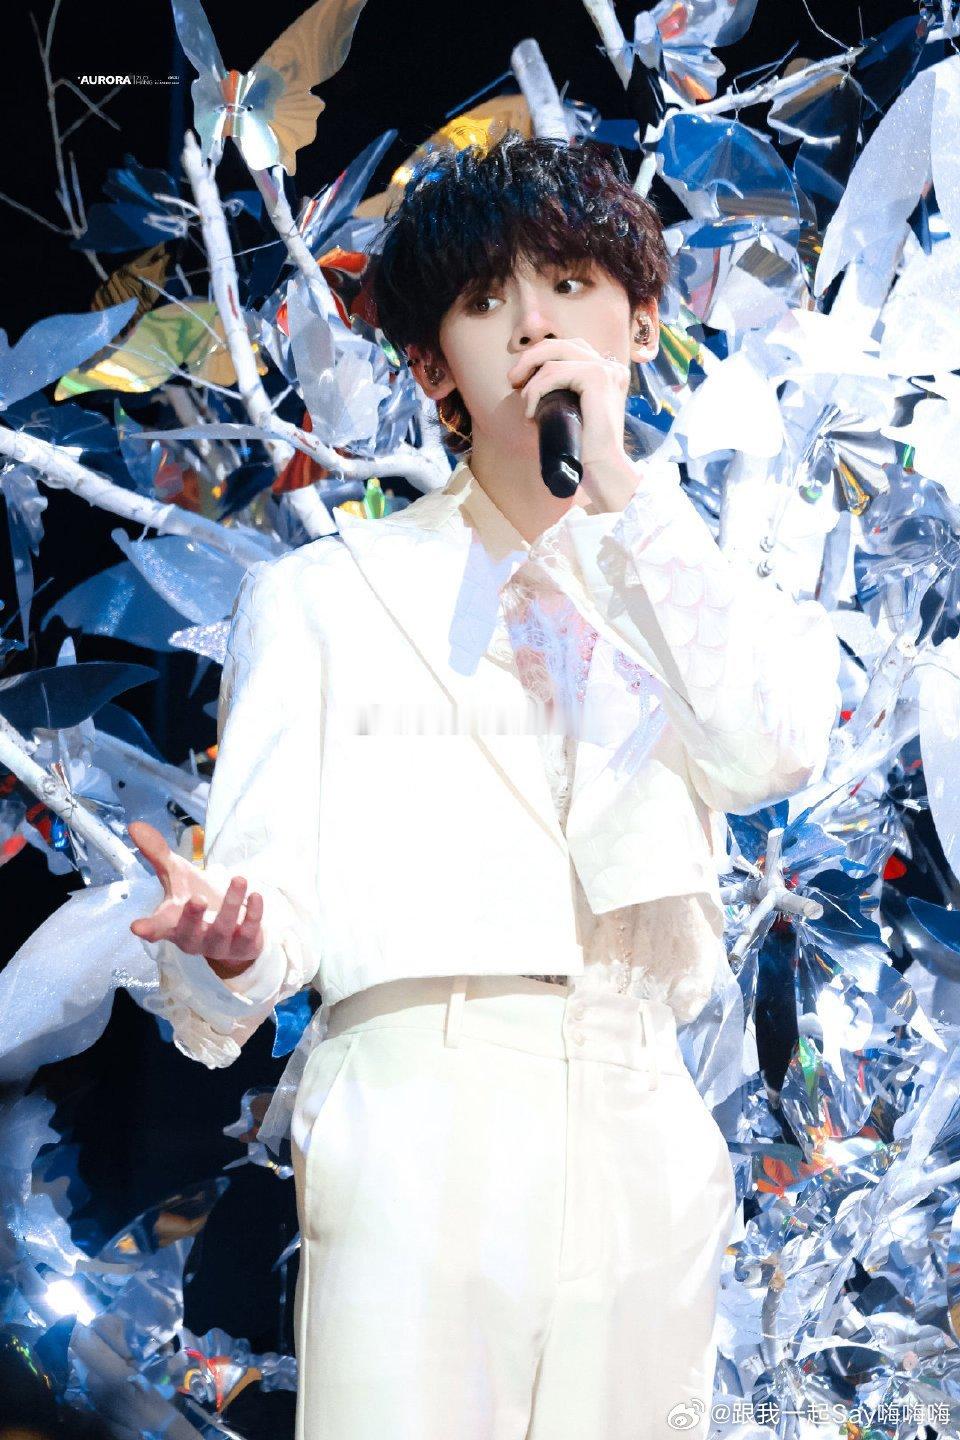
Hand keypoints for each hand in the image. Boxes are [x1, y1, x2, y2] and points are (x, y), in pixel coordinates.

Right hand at [128, 820, 263, 978]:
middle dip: (193, 916)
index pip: (157, 927)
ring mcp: (218, 945)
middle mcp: (193, 938)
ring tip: (239, 878)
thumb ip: (158, 854)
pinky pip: (249, 932)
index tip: (137, 927)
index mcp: (172, 923)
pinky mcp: (243, 946)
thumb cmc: (195, 899)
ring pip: (223, 927)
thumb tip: (134, 825)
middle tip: (197, 898)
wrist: (232, 931)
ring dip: (232, 903)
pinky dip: (253, 914)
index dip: (148, 928)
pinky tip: (256, 895)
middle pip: (189, 931)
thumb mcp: (178, 875)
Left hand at [506, 336, 638, 504]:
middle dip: (530, 358)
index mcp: (608, 371)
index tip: (521, 380)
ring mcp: (606, 369)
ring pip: (555, 354)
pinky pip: (555, 371)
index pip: (568, 348)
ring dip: (531, 378)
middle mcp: (610, 366)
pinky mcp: (597, 377)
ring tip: (524, 403)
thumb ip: (560, 393)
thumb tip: (527, 384)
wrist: (603, 469)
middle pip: (560, 343)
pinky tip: (531, 410)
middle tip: (512, 380)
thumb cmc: (585, 449)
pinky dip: (537, 389)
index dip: (541, 357)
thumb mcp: (571, 412)